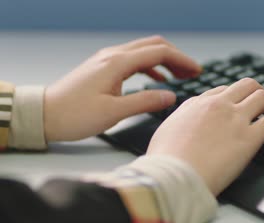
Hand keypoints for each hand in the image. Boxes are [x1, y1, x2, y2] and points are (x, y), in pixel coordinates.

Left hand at [44, 35, 201, 140]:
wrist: (45, 115)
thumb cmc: (74, 115)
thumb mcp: (114, 112)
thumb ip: (145, 102)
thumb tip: (171, 96)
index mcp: (117, 63)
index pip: (159, 53)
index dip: (182, 60)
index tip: (197, 71)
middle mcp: (113, 56)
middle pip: (153, 46)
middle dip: (176, 57)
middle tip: (193, 72)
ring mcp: (107, 60)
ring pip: (144, 52)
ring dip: (165, 61)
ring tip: (180, 75)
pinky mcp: (103, 68)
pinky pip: (133, 61)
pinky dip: (151, 67)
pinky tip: (158, 79)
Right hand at [147, 78, 263, 194]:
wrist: (174, 176)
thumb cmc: (165, 161)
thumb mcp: (165, 132)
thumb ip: (180, 122)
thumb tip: (185, 124)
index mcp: (196, 104)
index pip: (222, 91)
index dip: (235, 97)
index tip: (240, 104)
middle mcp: (217, 105)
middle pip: (246, 85)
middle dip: (257, 91)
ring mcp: (235, 119)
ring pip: (262, 97)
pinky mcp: (249, 137)